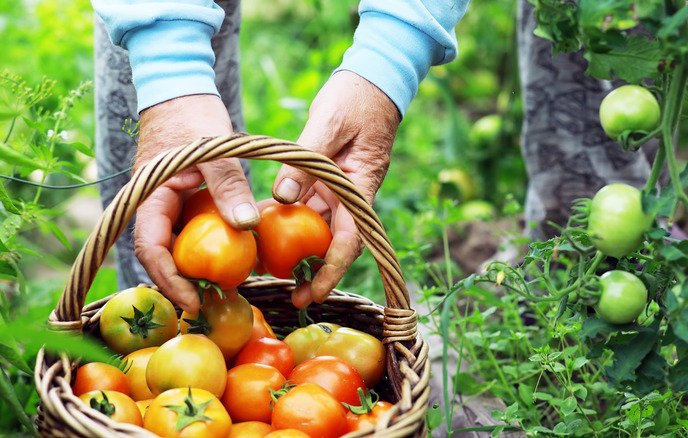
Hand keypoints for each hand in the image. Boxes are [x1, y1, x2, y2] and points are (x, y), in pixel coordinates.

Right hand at [133, 94, 259, 313]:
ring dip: (197, 267)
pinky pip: (193, 229)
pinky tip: (233, 256)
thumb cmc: (192, 113)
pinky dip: (209, 245)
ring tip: (225, 287)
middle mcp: (154, 205)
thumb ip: (228, 187)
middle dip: (184, 281)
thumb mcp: (215, 150)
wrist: (181, 86)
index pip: (150, 248)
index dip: (169, 279)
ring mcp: (169, 203)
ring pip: (178, 244)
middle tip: (213, 303)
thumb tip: (246, 227)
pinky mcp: (184, 199)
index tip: (192, 299)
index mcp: (150, 196)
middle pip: (163, 254)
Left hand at [271, 70, 401, 307]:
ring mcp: (338, 188)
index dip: (332, 269)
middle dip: (315, 271)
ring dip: (299, 248)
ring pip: (318, 226)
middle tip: (292, 296)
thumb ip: (305, 161)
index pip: (350, 239)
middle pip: (334, 241)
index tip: (315, 292)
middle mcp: (350, 194)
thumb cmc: (356, 99)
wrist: (372, 81)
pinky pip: (307, 204)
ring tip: (271, 267)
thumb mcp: (328, 124)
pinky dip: (289, 217)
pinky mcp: (326, 179)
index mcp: (359, 186)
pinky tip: (265, 225)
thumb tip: (282, 196)